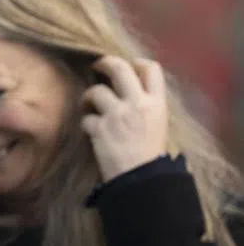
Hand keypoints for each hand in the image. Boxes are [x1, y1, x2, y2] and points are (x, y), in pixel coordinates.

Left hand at [81, 56, 168, 181]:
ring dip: (89, 98)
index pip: (151, 68)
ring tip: (89, 106)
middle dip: (104, 63)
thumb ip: (146, 105)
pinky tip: (91, 131)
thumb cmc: (152, 155)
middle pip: (118, 67)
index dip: (136, 63)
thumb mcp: (158, 124)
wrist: (144, 182)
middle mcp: (137, 104)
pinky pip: (86, 118)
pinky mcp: (100, 129)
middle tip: (96, 66)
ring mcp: (117, 115)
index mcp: (157, 104)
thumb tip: (130, 88)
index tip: (128, 66)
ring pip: (96, 91)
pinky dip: (86, 124)